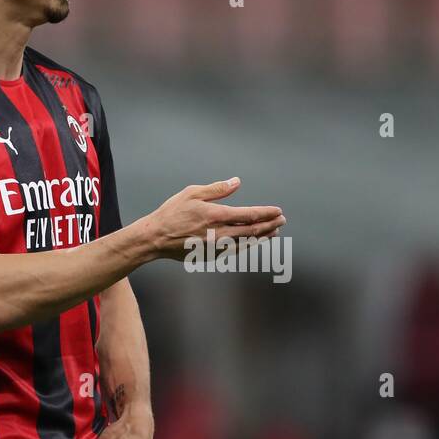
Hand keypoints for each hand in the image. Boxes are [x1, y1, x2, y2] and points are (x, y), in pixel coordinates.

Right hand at [148, 177, 284, 261]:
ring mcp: (216, 247)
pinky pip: (235, 251)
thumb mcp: (192, 193)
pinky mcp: (211, 256)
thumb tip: (237, 182)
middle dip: (269, 225)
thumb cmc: (172, 212)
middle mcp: (219, 233)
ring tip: (274, 232)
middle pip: (252, 231)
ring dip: (262, 237)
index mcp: (216, 215)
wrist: (155, 238)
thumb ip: (217, 189)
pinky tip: (253, 241)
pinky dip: (248, 245)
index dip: (266, 213)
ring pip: (246, 243)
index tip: (278, 211)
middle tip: (282, 221)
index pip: (249, 215)